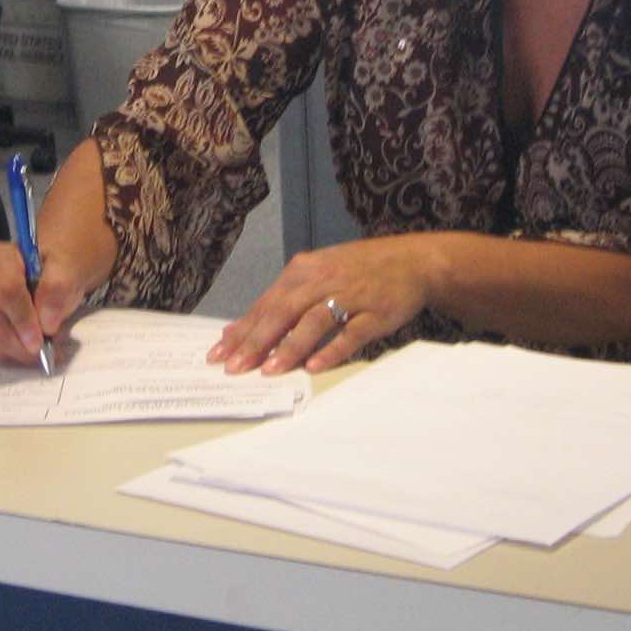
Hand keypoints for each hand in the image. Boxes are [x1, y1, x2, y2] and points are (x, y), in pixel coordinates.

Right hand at [0, 239, 91, 366]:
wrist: (46, 272)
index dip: (22, 320)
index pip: (4, 291)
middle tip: (50, 350)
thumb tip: (46, 322)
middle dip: (23, 345)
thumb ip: (58, 288)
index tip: (40, 341)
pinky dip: (7, 355)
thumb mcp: (68, 267)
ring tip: (40, 344)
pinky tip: (23, 344)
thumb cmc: (55, 268)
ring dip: (17, 352)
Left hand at [209, 235, 438, 375]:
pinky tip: (315, 367)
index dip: (242, 330)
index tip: (218, 354)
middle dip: (257, 341)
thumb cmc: (357, 271)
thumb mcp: (316, 275)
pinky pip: (351, 333)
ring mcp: (350, 295)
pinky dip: (332, 350)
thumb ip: (281, 301)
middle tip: (235, 368)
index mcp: (303, 271)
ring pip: (314, 322)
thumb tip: (239, 328)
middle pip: (283, 312)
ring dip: (290, 347)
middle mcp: (323, 280)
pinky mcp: (375, 312)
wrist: (412, 261)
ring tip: (269, 370)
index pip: (265, 304)